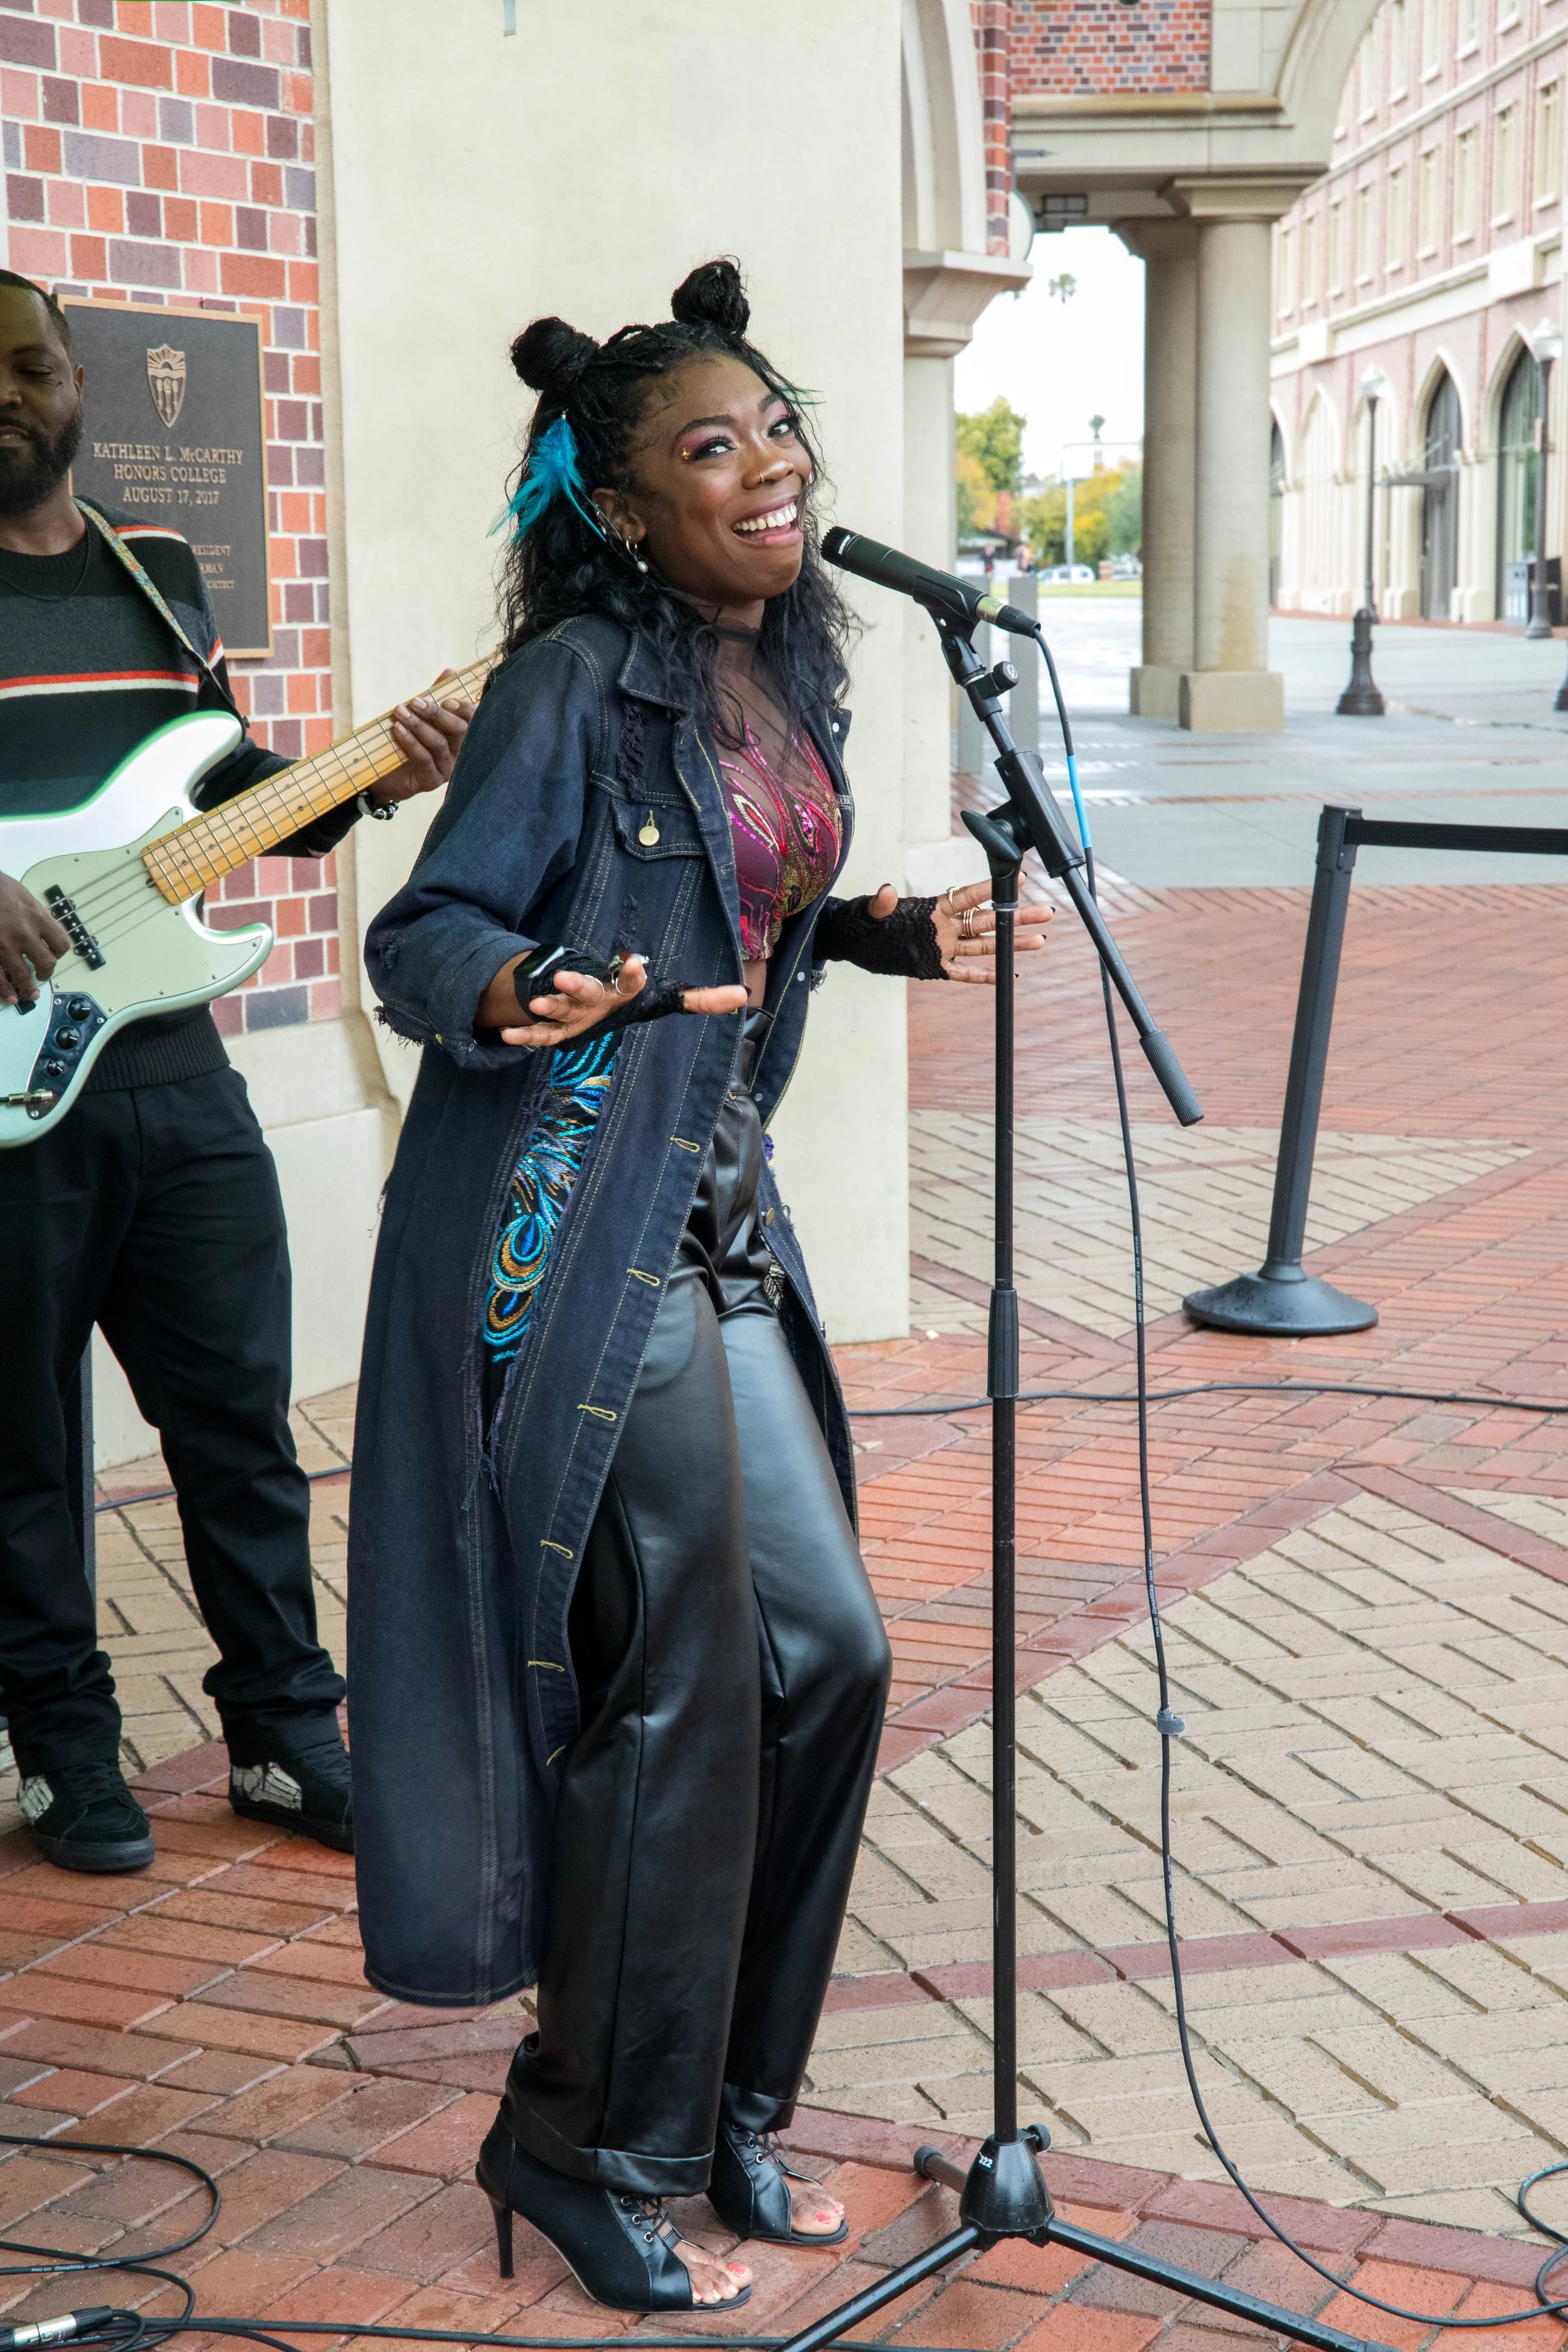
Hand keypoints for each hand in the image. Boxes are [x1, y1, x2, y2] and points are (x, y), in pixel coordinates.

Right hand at [0, 871, 70, 1008]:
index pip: (61, 943)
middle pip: (46, 962)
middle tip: (43, 974)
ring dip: (28, 987)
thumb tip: (48, 931)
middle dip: (46, 972)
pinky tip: (11, 997)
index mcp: (37, 918)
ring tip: (31, 993)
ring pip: (23, 975)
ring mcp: (5, 945)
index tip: (55, 953)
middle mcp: (24, 933)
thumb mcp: (25, 896)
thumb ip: (38, 916)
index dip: (59, 951)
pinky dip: (5, 991)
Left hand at [375, 669, 474, 803]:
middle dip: (436, 714)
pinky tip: (398, 729)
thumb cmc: (409, 742)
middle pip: (459, 731)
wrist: (387, 776)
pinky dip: (410, 742)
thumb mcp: (422, 716)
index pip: (473, 721)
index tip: (446, 700)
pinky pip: (424, 759)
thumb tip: (451, 671)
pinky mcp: (432, 781)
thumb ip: (437, 696)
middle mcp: (460, 754)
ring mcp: (448, 769)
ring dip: (418, 726)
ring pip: (439, 744)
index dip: (464, 710)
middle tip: (414, 702)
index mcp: (462, 737)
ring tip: (400, 712)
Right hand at [496, 956, 747, 1048]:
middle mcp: (597, 997)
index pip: (630, 979)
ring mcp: (574, 1011)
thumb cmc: (629, 998)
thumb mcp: (663, 998)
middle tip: (566, 978)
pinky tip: (508, 1035)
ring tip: (539, 1003)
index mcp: (624, 990)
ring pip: (561, 1009)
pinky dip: (526, 1034)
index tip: (636, 961)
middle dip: (578, 985)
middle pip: (588, 991)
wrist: (589, 994)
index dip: (633, 973)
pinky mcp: (557, 1028)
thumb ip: (700, 999)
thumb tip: (742, 995)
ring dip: (549, 1005)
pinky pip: (541, 1033)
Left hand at [877, 878, 1051, 981]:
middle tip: (1045, 912)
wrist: (853, 942)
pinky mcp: (936, 967)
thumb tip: (885, 891)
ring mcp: (943, 947)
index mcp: (933, 909)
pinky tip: (1006, 977)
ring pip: (984, 946)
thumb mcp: (870, 911)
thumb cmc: (863, 920)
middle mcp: (944, 927)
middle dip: (1016, 917)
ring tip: (1039, 941)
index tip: (1018, 881)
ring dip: (1010, 944)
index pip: (967, 897)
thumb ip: (882, 903)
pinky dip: (983, 976)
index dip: (991, 889)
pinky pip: (964, 972)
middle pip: (987, 921)